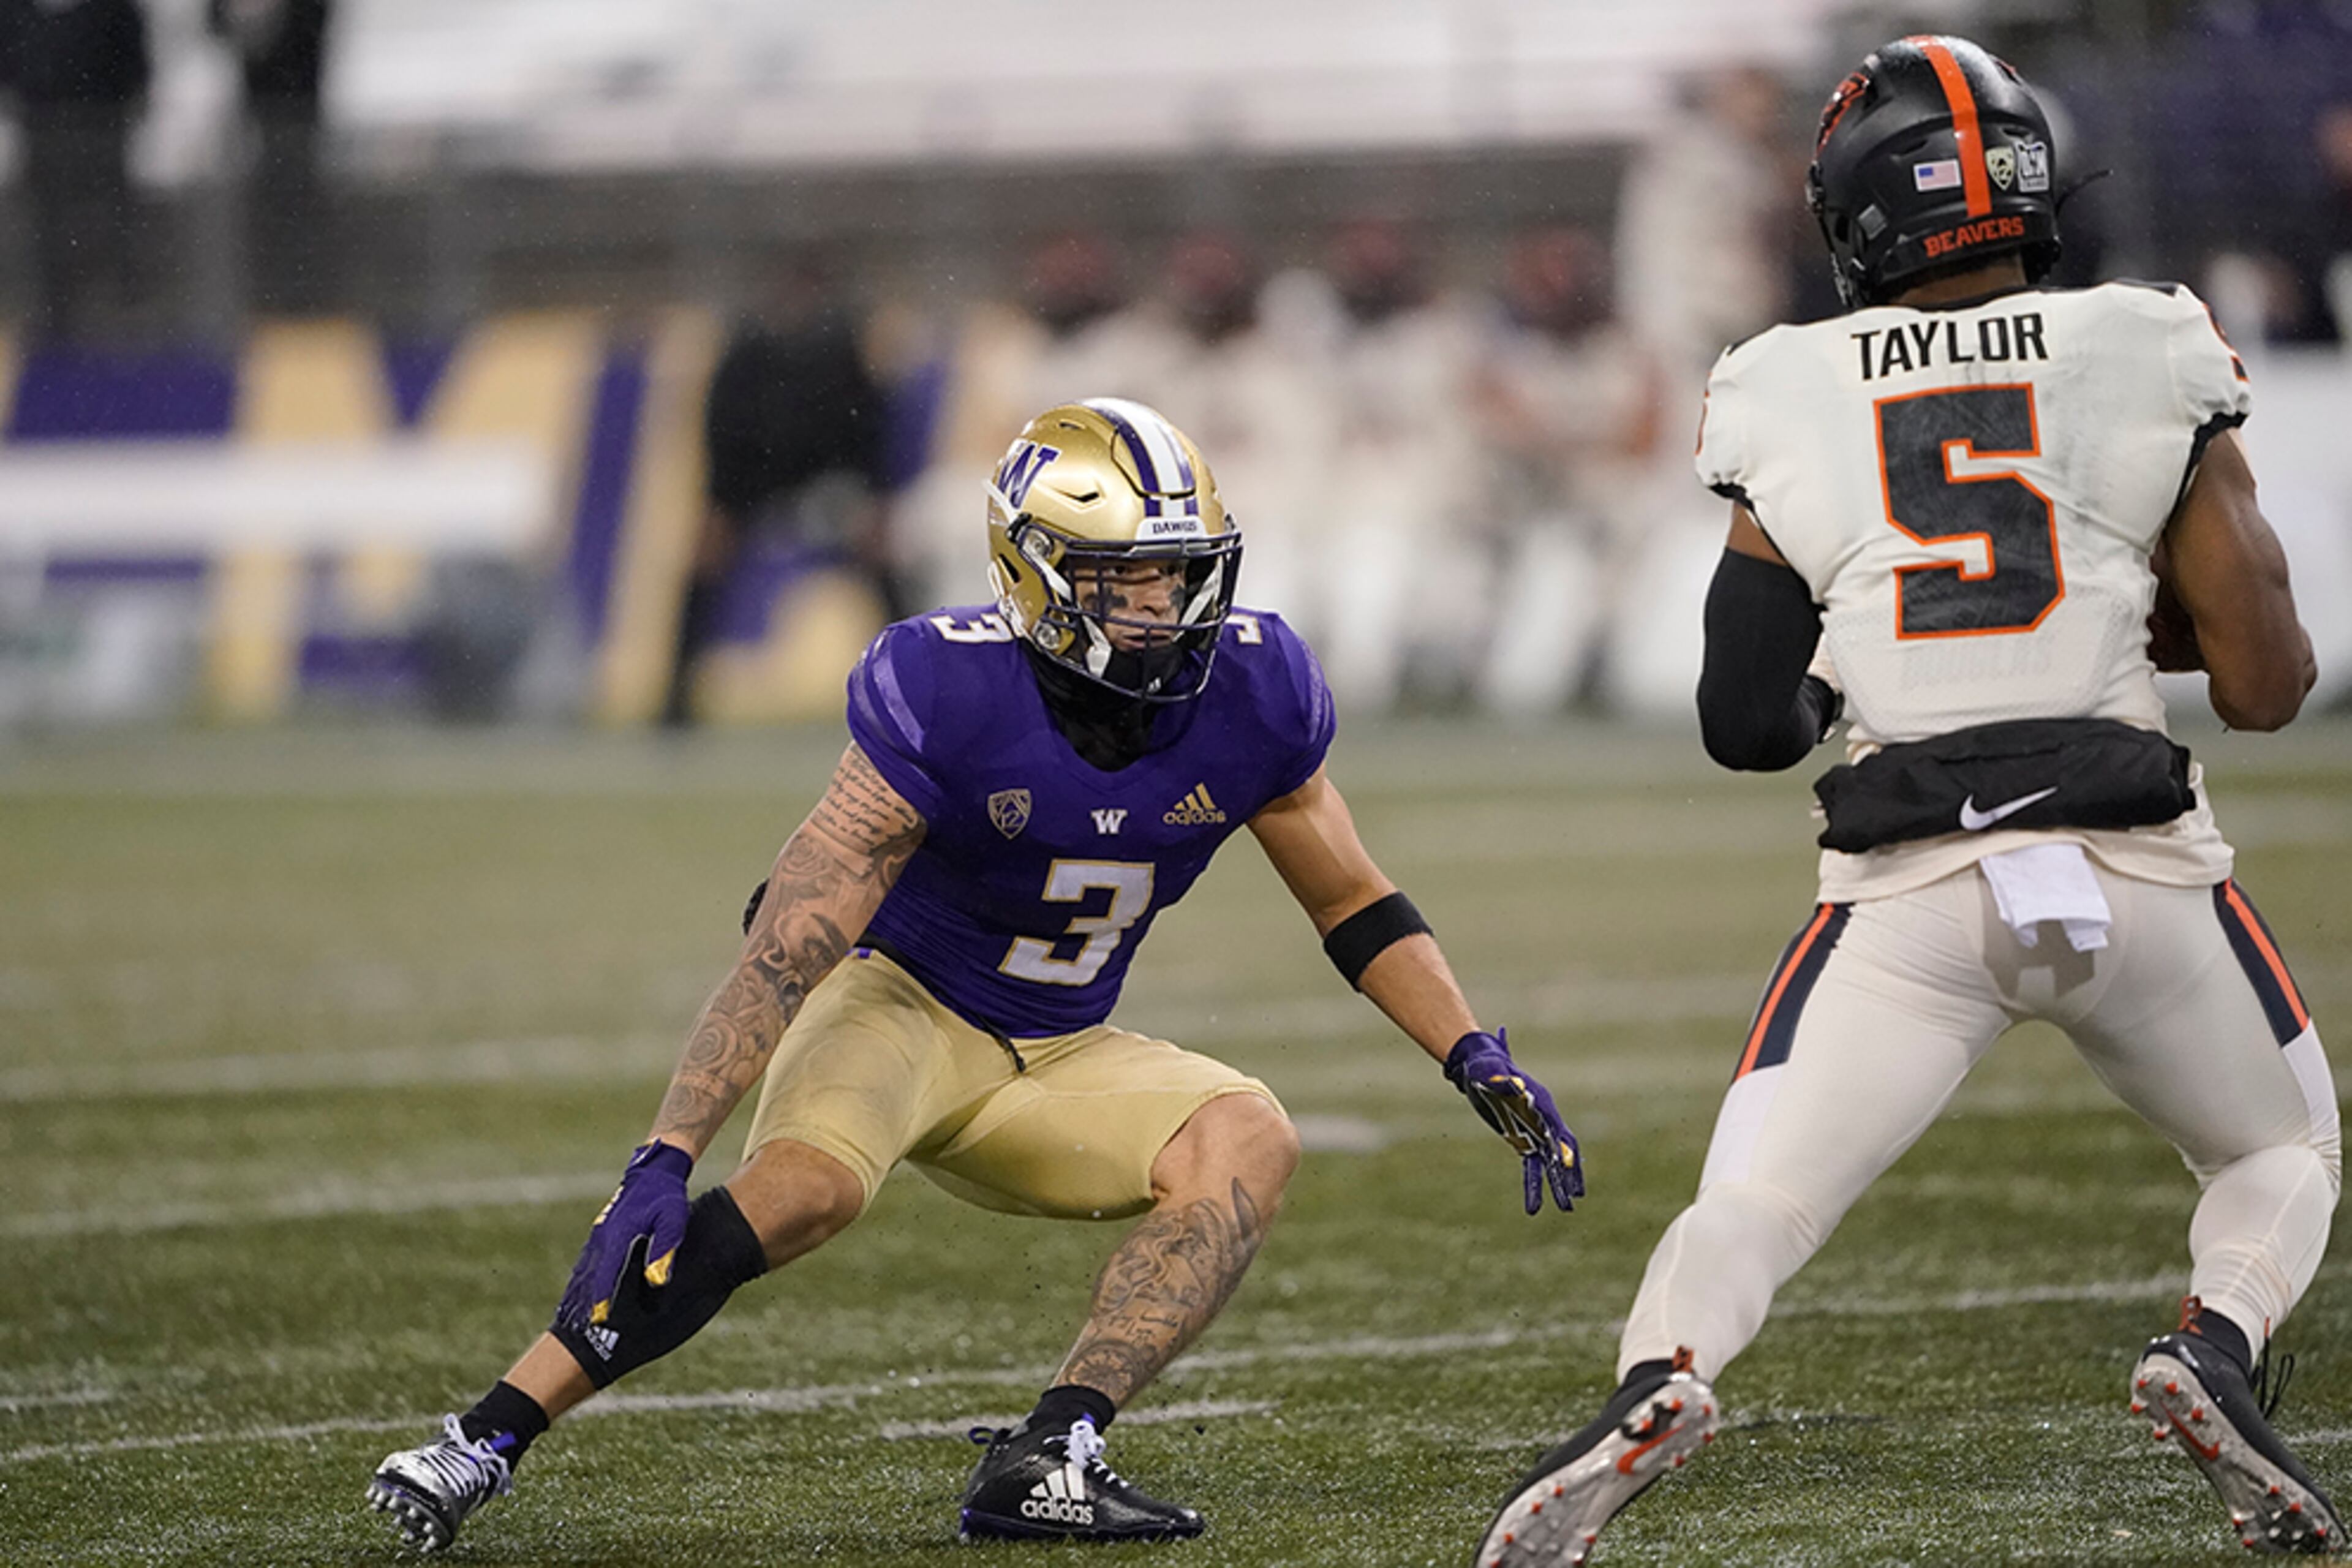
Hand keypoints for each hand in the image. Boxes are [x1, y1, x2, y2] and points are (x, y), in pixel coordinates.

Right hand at [555, 1141, 692, 1329]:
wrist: (653, 1173)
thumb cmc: (667, 1197)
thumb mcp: (672, 1221)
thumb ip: (664, 1249)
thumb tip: (656, 1281)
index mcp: (619, 1236)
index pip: (606, 1275)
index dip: (601, 1300)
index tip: (596, 1322)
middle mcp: (603, 1238)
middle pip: (588, 1278)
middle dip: (581, 1306)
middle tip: (577, 1334)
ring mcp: (599, 1236)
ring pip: (584, 1272)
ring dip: (577, 1296)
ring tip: (571, 1324)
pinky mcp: (601, 1235)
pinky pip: (587, 1264)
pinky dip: (580, 1283)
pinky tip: (577, 1299)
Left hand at [1444, 1029, 1581, 1214]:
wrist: (1480, 1069)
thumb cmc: (1485, 1068)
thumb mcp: (1489, 1071)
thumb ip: (1503, 1079)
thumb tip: (1516, 1086)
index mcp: (1540, 1102)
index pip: (1555, 1126)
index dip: (1561, 1144)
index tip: (1567, 1162)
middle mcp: (1542, 1119)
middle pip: (1562, 1147)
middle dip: (1569, 1171)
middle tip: (1576, 1195)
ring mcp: (1535, 1131)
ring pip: (1551, 1162)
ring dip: (1558, 1184)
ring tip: (1567, 1209)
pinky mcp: (1522, 1140)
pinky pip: (1532, 1166)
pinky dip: (1536, 1185)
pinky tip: (1535, 1207)